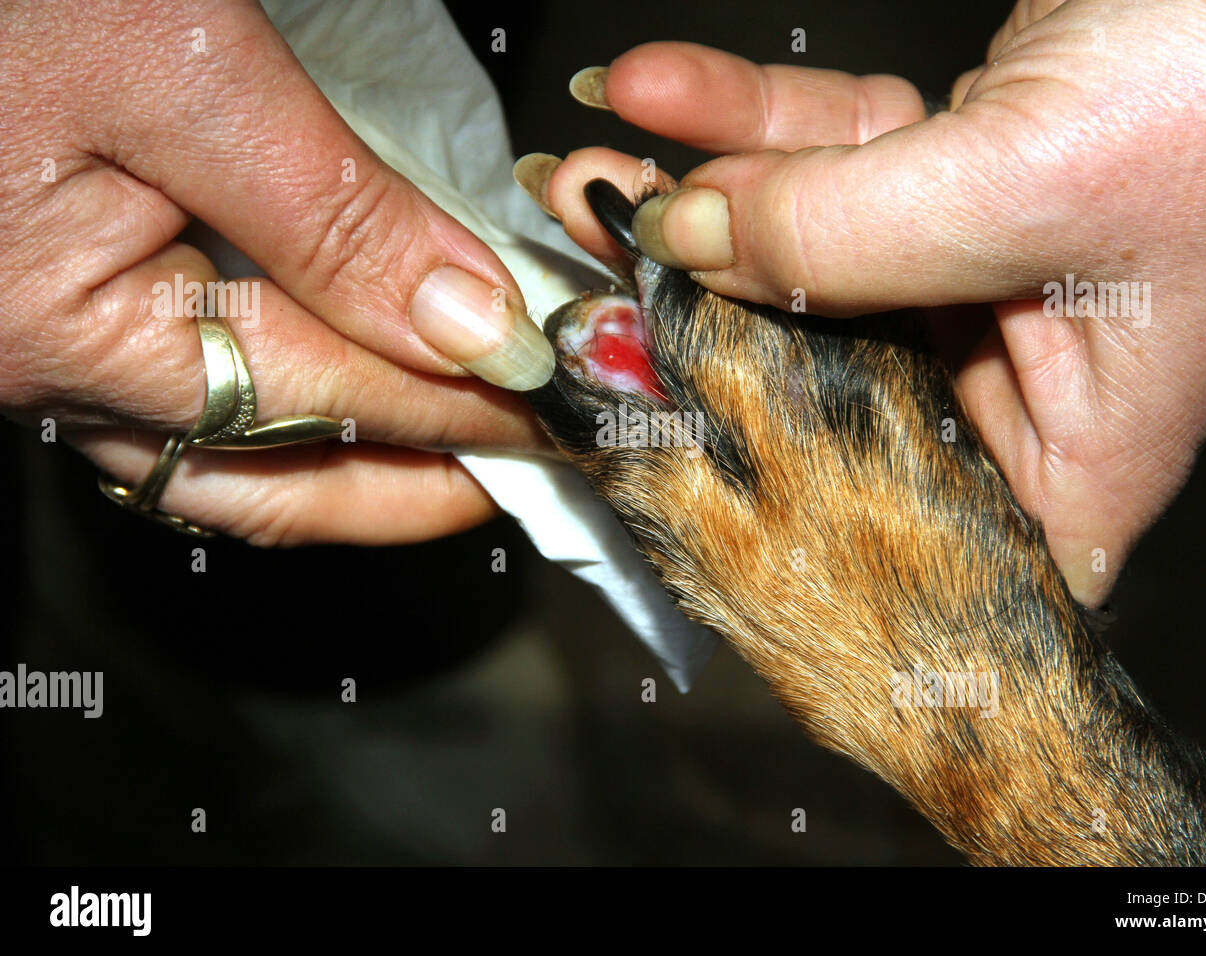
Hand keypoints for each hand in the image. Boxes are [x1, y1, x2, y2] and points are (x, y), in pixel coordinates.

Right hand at [0, 0, 554, 543]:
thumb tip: (473, 330)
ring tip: (463, 448)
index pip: (324, 406)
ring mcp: (53, 348)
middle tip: (523, 467)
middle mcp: (52, 373)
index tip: (555, 405)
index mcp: (71, 335)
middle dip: (410, 483)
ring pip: (233, 460)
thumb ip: (333, 217)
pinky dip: (300, 408)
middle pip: (271, 484)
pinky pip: (198, 398)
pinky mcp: (65, 303)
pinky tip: (362, 383)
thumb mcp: (185, 74)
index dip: (456, 411)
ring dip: (359, 461)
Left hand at [538, 0, 1205, 604]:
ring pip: (810, 251)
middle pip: (820, 375)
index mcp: (1072, 446)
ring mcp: (987, 270)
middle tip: (580, 259)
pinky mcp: (967, 173)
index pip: (902, 533)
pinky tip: (660, 91)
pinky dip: (752, 120)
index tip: (637, 444)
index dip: (763, 502)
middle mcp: (1022, 375)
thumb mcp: (1031, 187)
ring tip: (589, 164)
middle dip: (691, 305)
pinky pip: (835, 159)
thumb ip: (842, 236)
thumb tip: (686, 244)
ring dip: (695, 196)